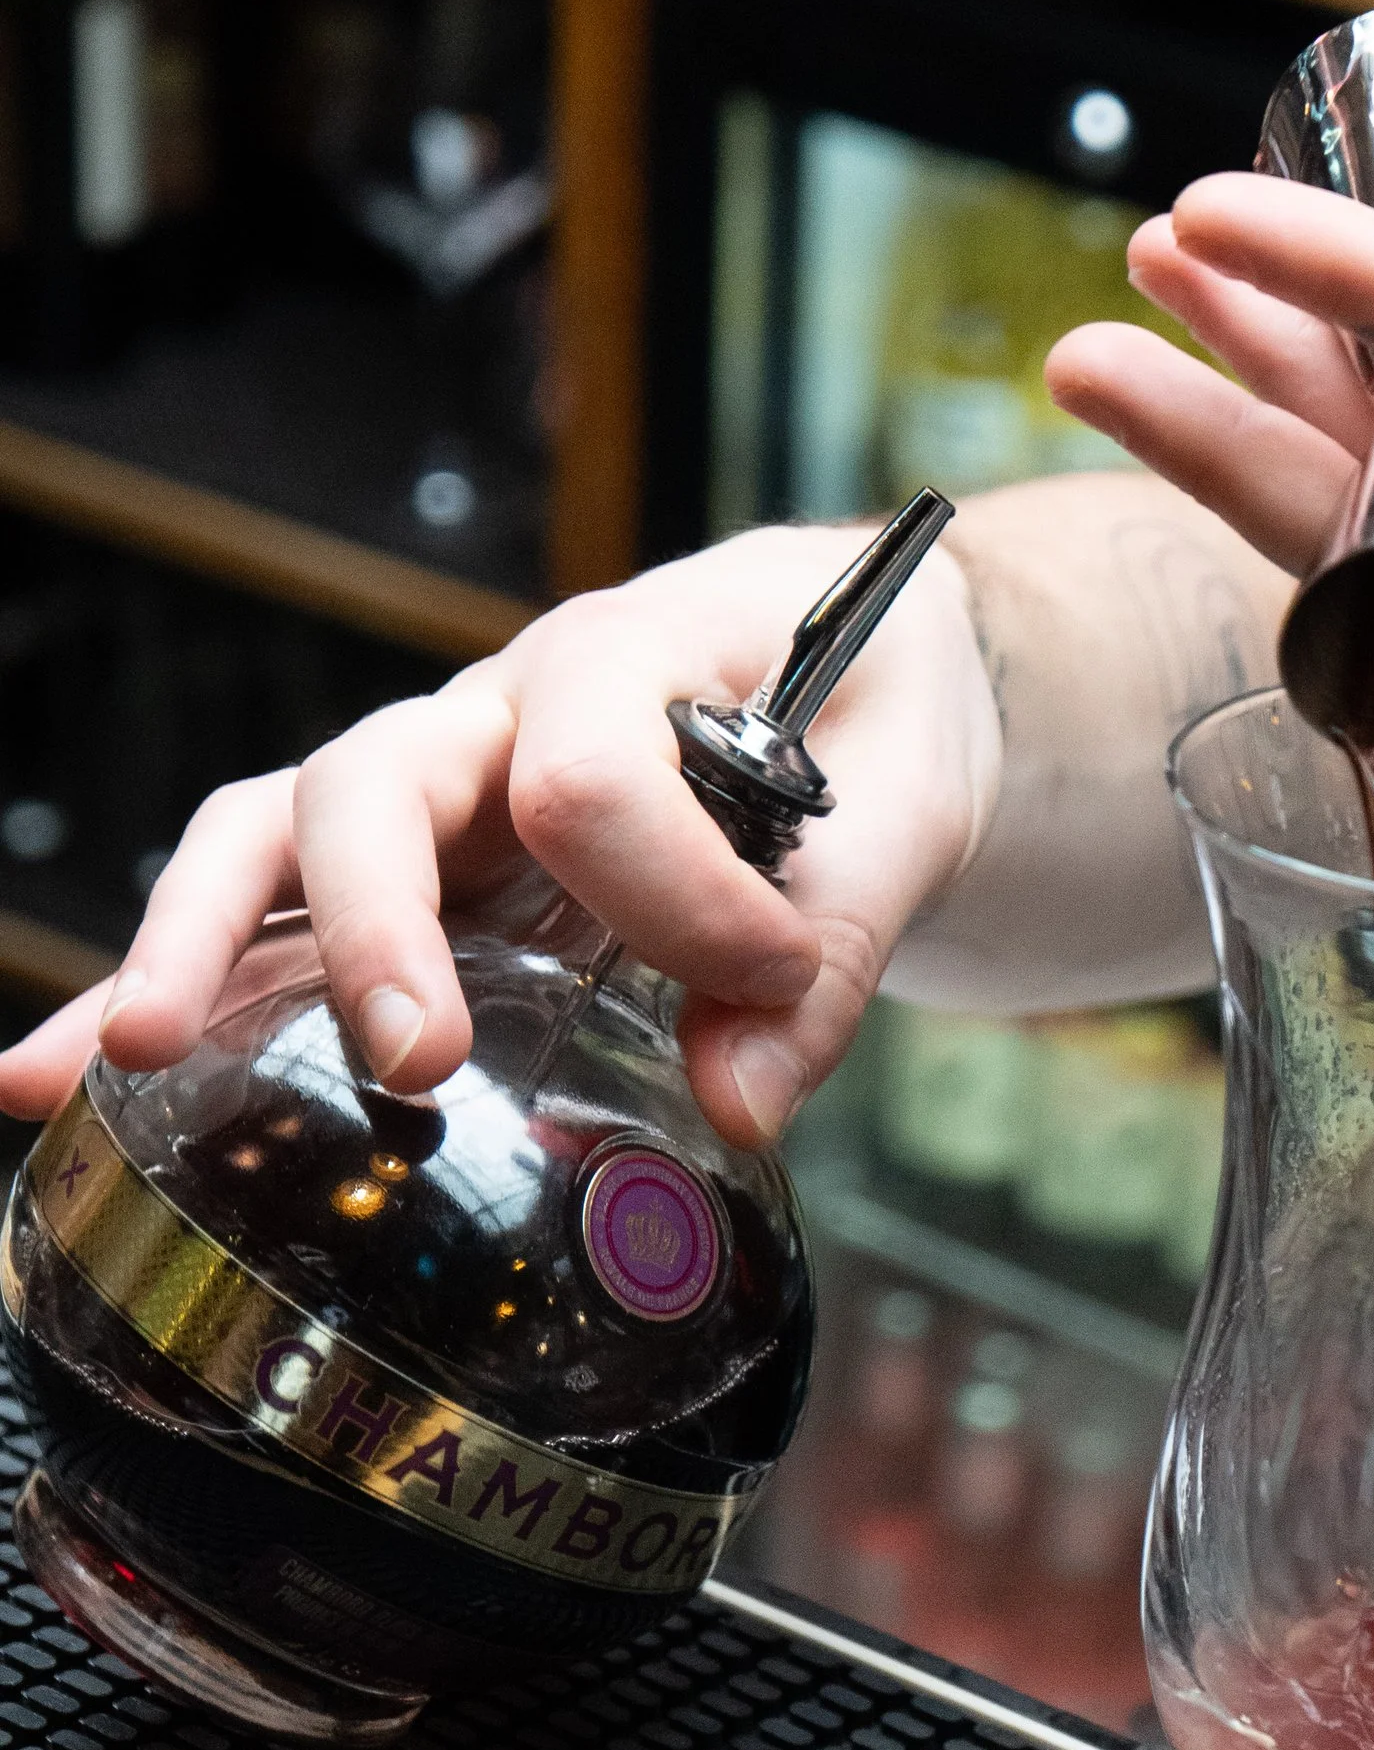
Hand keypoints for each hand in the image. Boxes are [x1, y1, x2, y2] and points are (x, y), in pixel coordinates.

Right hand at [0, 524, 1002, 1145]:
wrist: (866, 663)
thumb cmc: (875, 712)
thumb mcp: (910, 800)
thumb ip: (838, 939)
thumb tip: (738, 1099)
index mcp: (634, 650)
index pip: (597, 774)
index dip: (682, 903)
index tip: (769, 984)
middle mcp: (502, 706)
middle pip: (379, 780)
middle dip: (376, 925)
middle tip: (413, 1057)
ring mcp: (435, 786)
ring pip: (278, 834)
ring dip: (201, 944)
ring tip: (129, 1059)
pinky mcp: (403, 867)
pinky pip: (261, 914)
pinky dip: (163, 989)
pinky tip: (46, 1082)